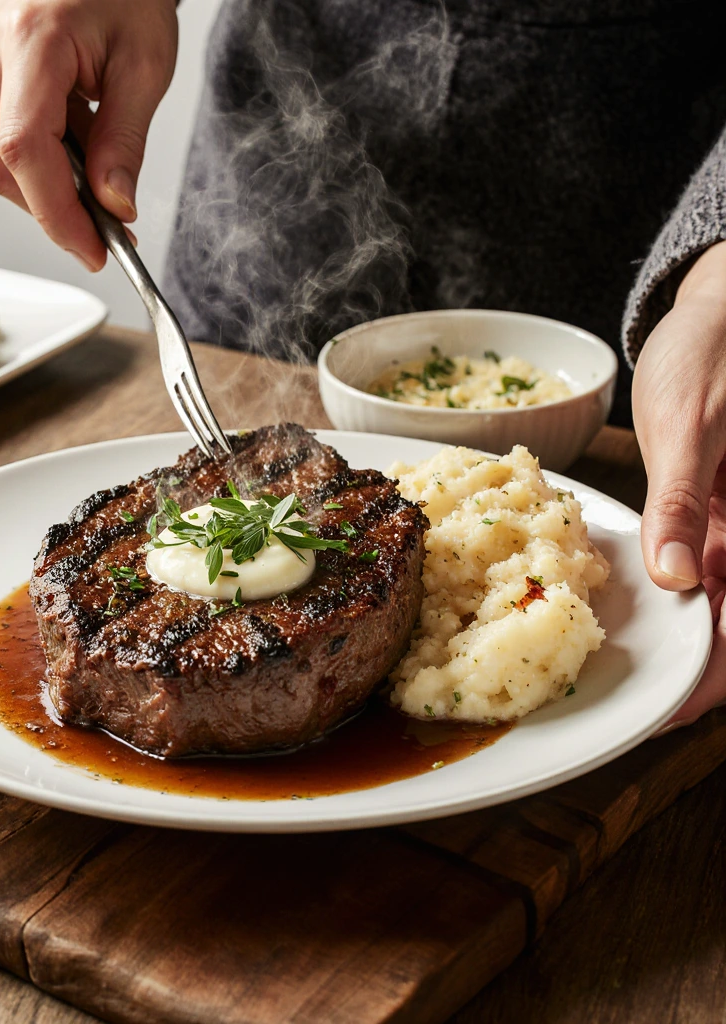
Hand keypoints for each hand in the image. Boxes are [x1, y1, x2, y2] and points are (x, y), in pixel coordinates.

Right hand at [0, 0, 177, 270]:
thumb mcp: (145, 68)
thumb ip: (125, 143)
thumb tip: (114, 208)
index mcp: (30, 38)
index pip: (24, 149)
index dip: (56, 213)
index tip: (93, 249)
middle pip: (3, 168)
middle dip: (56, 212)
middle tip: (107, 231)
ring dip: (51, 191)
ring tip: (99, 176)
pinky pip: (2, 146)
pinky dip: (43, 168)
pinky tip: (78, 152)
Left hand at [633, 240, 725, 728]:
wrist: (715, 312)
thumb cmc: (714, 353)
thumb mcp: (693, 427)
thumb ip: (686, 503)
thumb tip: (678, 580)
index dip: (718, 673)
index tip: (678, 707)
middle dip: (696, 674)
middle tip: (639, 711)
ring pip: (713, 605)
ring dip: (677, 647)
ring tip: (622, 681)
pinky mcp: (708, 515)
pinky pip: (694, 570)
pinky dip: (665, 601)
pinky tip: (626, 621)